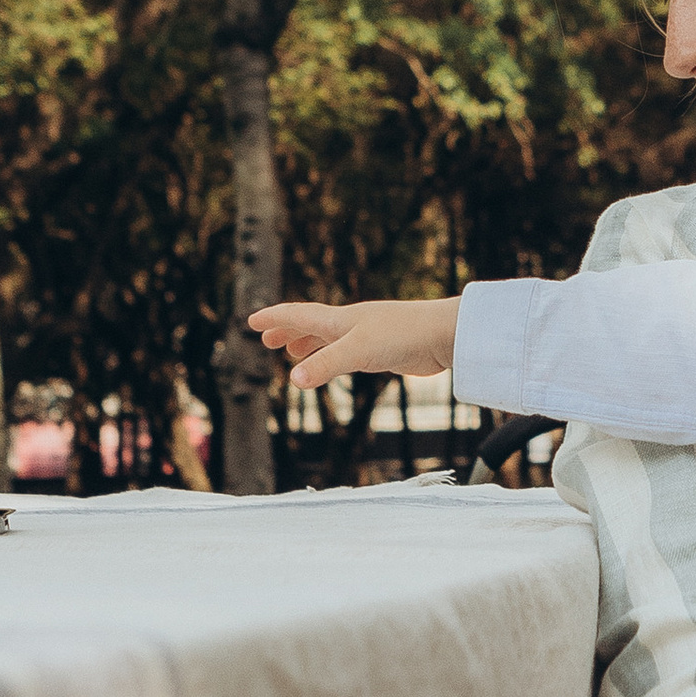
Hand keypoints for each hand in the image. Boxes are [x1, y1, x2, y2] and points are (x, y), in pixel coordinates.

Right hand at [249, 296, 459, 393]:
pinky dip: (333, 355)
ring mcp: (368, 335)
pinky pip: (348, 350)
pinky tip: (338, 361)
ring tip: (293, 352)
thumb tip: (293, 381)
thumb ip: (326, 366)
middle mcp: (351, 324)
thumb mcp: (358, 352)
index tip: (251, 321)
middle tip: (267, 340)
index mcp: (339, 320)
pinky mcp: (384, 349)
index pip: (298, 315)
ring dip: (308, 343)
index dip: (275, 318)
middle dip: (287, 331)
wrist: (444, 335)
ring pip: (329, 337)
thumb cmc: (403, 336)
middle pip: (311, 324)